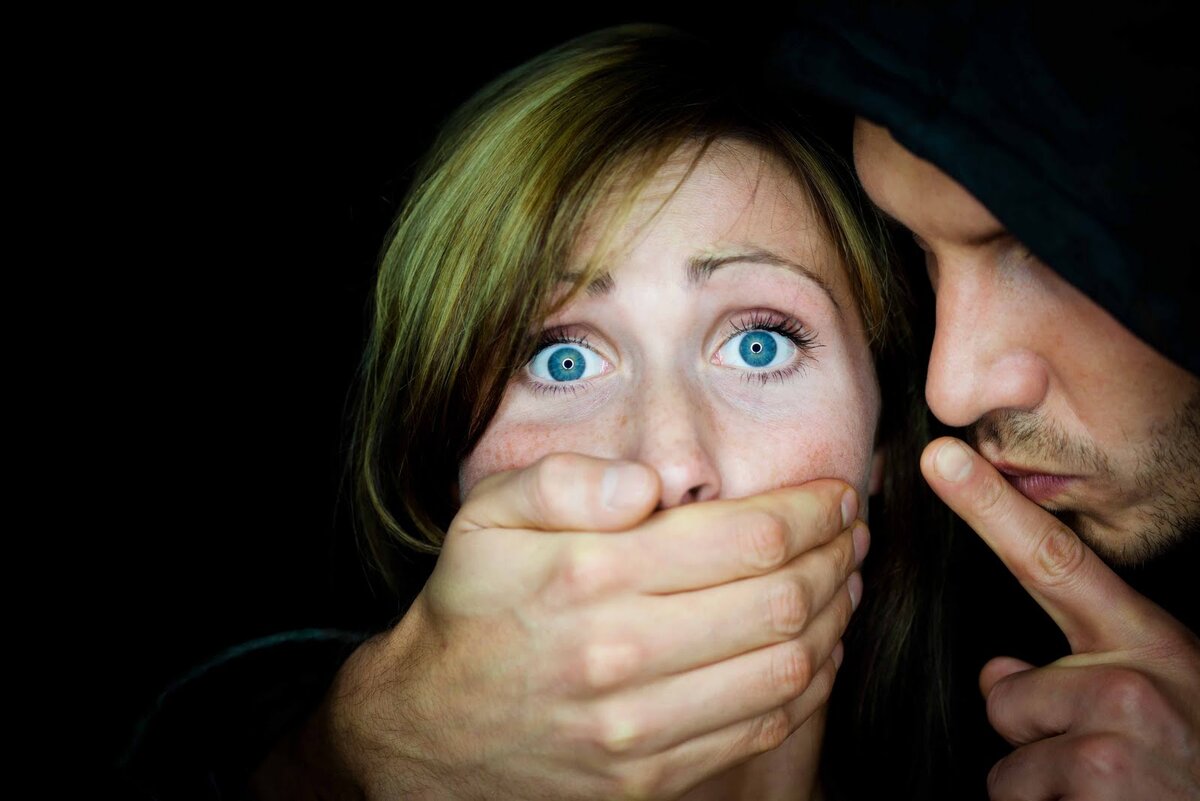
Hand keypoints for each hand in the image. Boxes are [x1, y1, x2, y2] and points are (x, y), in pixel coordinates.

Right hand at [302, 453, 864, 799]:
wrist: (430, 730)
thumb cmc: (471, 607)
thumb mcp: (486, 518)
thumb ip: (564, 481)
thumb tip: (651, 482)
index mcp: (589, 576)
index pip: (746, 537)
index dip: (811, 510)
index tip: (835, 494)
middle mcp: (620, 654)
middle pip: (781, 598)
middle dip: (837, 555)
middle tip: (853, 530)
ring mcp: (639, 726)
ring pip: (786, 665)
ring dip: (837, 616)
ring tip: (846, 579)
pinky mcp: (650, 776)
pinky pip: (761, 726)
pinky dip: (809, 681)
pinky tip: (815, 644)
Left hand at [923, 437, 1199, 799]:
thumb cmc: (1196, 765)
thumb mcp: (1160, 699)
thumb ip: (1083, 672)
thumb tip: (999, 673)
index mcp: (1148, 645)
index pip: (1054, 560)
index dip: (991, 507)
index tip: (940, 456)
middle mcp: (1130, 683)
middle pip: (1005, 696)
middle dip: (1035, 738)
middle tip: (1108, 763)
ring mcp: (1112, 739)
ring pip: (1007, 762)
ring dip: (1046, 788)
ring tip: (1115, 795)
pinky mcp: (1096, 787)